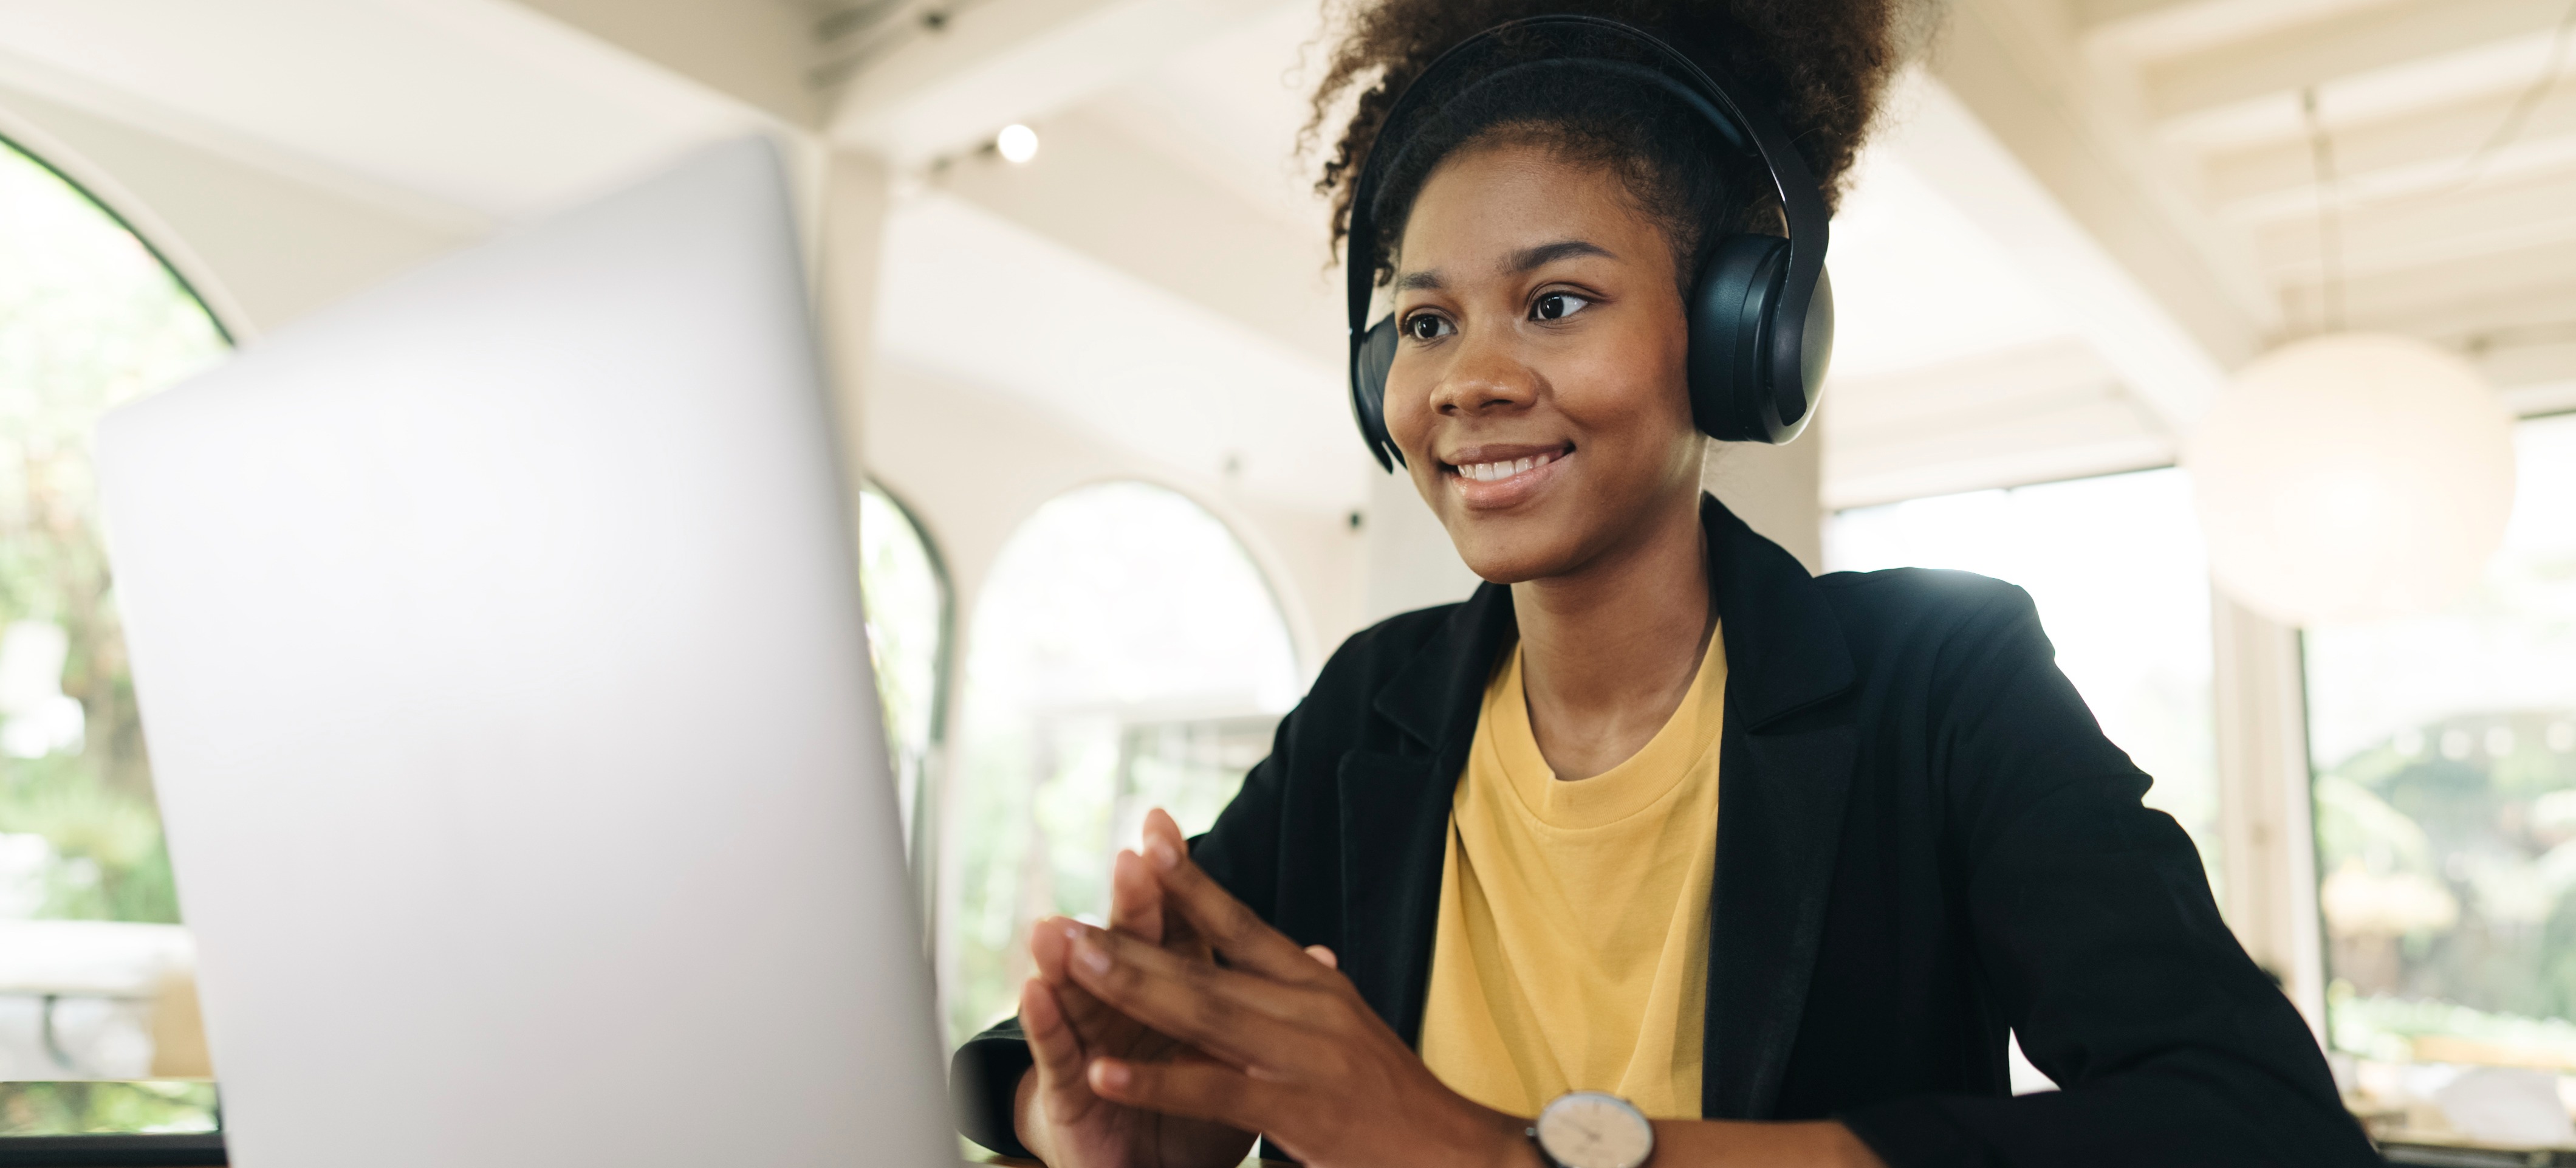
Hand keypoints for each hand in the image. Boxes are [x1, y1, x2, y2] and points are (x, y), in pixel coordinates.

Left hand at [1056, 822, 1534, 1167]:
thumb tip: (1306, 950)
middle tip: (1068, 916)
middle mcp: (1308, 1010)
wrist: (1460, 1155)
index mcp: (1317, 987)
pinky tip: (1106, 1073)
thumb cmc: (1401, 1102)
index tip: (1149, 835)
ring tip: (1075, 962)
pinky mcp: (1300, 1112)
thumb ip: (1320, 993)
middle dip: (1133, 938)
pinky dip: (1156, 1081)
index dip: (1194, 881)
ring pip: (1203, 1015)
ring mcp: (1303, 1059)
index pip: (1244, 924)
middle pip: (1206, 965)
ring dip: (1132, 987)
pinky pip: (1213, 1092)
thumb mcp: (1357, 1033)